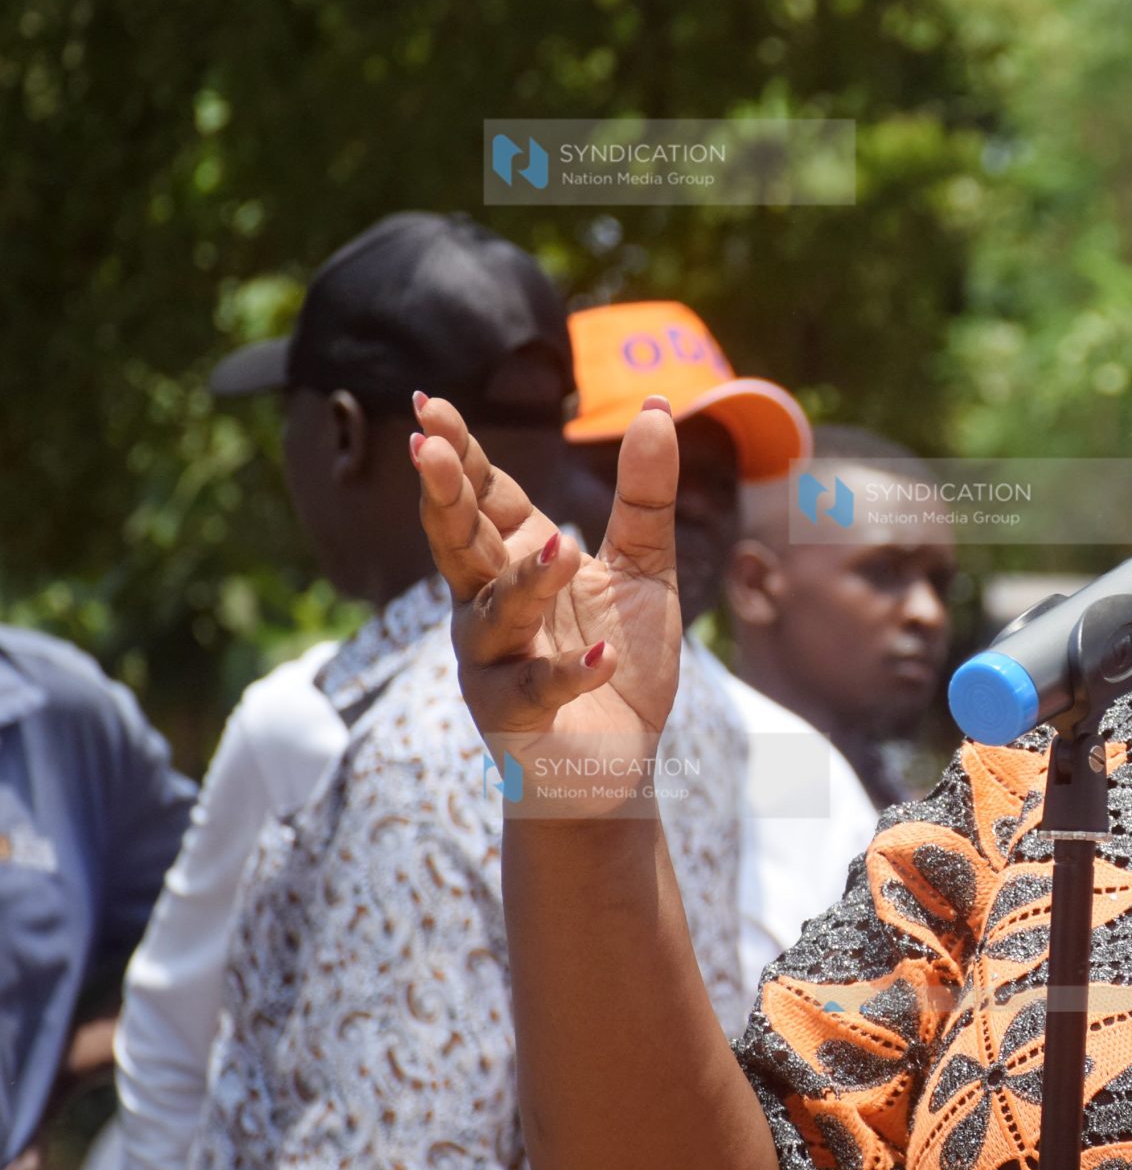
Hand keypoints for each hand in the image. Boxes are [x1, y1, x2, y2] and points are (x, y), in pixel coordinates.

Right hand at [412, 391, 685, 811]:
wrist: (614, 764)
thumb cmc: (616, 658)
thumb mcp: (642, 568)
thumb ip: (645, 495)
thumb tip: (661, 407)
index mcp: (516, 563)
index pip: (483, 500)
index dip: (460, 455)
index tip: (431, 405)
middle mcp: (489, 608)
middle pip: (462, 547)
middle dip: (446, 499)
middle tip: (432, 450)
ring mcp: (496, 664)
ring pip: (497, 617)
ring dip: (526, 584)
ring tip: (563, 549)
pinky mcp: (519, 720)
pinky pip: (537, 691)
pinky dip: (570, 673)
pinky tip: (602, 656)